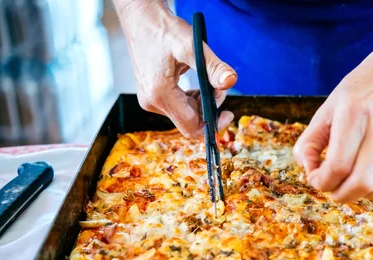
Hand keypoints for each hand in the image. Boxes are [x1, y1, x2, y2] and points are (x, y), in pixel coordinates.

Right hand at [116, 0, 236, 137]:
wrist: (141, 19)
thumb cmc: (164, 30)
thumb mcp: (192, 46)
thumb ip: (212, 66)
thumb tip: (230, 81)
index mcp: (160, 94)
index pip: (191, 127)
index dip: (213, 125)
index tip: (228, 114)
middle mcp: (152, 102)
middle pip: (189, 122)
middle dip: (209, 109)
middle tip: (218, 88)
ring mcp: (150, 100)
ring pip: (184, 115)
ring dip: (201, 103)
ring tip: (209, 82)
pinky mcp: (151, 95)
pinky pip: (177, 107)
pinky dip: (192, 100)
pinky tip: (197, 85)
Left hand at [293, 55, 372, 204]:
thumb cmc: (356, 96)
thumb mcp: (325, 110)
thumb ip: (309, 142)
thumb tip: (309, 173)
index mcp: (353, 116)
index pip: (338, 165)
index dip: (322, 182)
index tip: (318, 179)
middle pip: (363, 181)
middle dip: (342, 194)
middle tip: (336, 188)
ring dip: (369, 196)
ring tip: (358, 186)